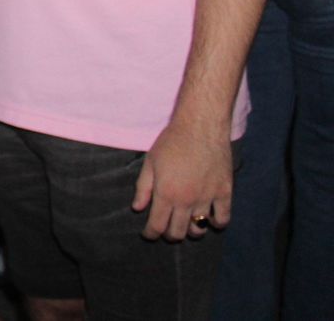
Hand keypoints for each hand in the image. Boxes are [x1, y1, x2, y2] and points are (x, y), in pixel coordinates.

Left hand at [132, 120, 233, 240]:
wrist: (200, 127)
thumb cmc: (171, 142)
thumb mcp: (150, 163)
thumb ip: (143, 188)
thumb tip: (137, 208)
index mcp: (166, 194)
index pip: (157, 225)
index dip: (151, 234)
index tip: (148, 234)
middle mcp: (187, 201)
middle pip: (178, 232)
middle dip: (169, 235)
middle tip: (166, 229)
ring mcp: (208, 198)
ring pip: (199, 229)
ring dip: (191, 231)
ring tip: (186, 224)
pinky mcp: (225, 192)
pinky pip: (223, 218)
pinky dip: (216, 223)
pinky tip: (210, 219)